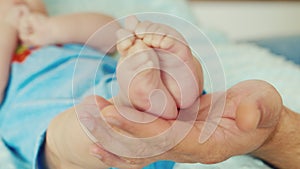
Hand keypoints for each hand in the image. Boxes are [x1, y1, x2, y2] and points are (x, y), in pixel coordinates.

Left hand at [85, 80, 282, 168]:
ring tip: (86, 120)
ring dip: (111, 136)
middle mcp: (187, 150)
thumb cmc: (258, 110)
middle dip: (115, 131)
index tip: (111, 113)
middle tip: (89, 113)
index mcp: (206, 144)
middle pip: (144, 148)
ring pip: (138, 150)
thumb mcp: (263, 105)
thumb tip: (247, 117)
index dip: (138, 128)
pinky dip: (120, 139)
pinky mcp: (172, 137)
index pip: (165, 139)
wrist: (254, 120)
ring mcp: (177, 146)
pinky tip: (101, 131)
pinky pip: (141, 144)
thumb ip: (256, 110)